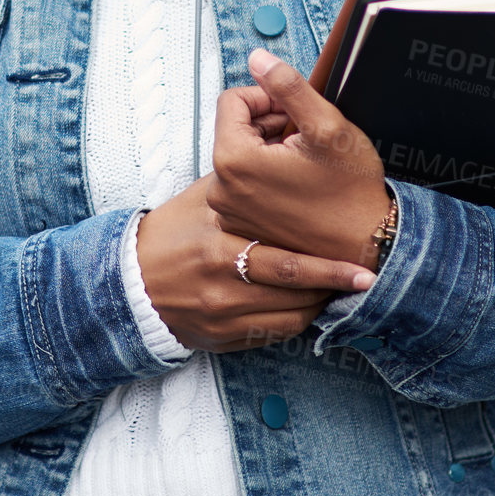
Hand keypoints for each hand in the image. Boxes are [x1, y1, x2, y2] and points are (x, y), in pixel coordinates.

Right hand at [136, 174, 376, 353]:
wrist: (130, 279)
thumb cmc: (173, 230)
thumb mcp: (203, 199)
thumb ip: (246, 185)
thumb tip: (287, 155)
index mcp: (219, 249)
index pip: (287, 264)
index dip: (328, 268)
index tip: (360, 266)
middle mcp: (222, 288)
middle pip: (294, 294)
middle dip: (334, 286)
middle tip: (364, 278)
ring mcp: (222, 318)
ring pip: (289, 319)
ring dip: (319, 303)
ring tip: (339, 286)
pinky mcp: (222, 340)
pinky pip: (273, 336)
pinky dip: (296, 320)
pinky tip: (308, 303)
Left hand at [206, 48, 392, 272]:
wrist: (366, 245)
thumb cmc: (351, 191)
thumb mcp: (326, 126)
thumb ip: (288, 86)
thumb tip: (257, 58)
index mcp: (233, 161)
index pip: (232, 101)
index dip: (266, 98)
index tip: (295, 113)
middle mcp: (221, 190)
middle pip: (234, 129)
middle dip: (268, 126)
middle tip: (305, 139)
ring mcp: (229, 212)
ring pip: (241, 156)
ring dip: (269, 150)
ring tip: (304, 163)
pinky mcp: (240, 226)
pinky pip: (244, 184)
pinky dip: (267, 176)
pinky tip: (296, 185)